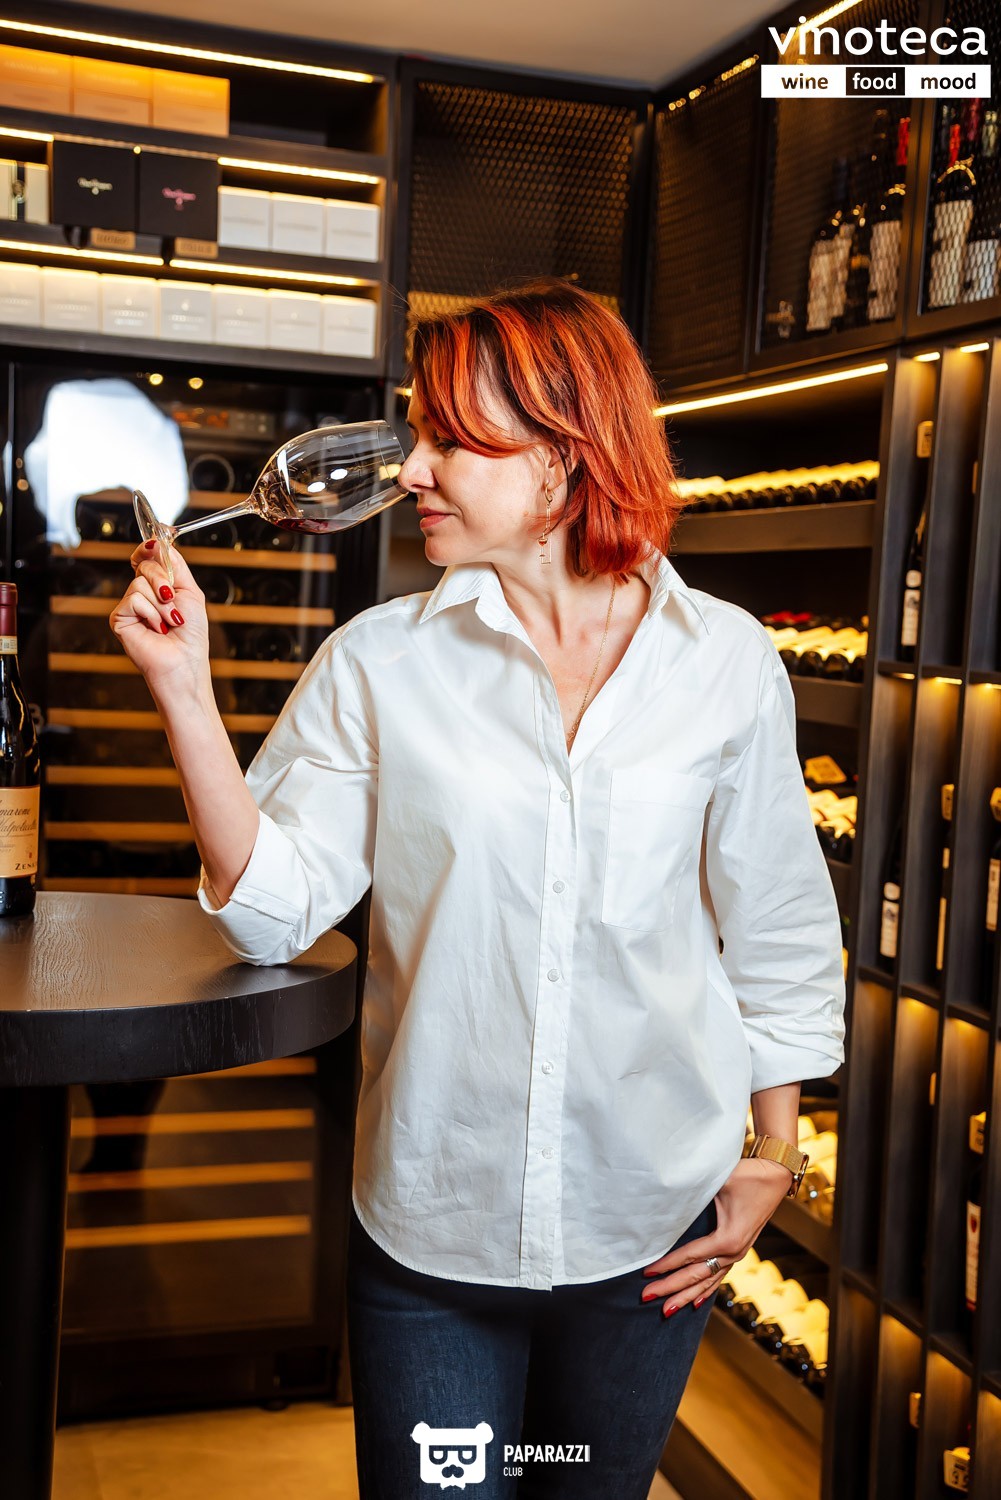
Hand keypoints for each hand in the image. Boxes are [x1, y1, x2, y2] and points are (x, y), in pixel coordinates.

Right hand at [110, 540, 210, 697]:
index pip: (147, 557)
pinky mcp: (119, 618)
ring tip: (168, 622)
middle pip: (145, 566)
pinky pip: (133, 599)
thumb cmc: (191, 634)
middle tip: (172, 600)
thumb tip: (158, 542)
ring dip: (161, 604)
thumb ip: (176, 565)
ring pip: (139, 583)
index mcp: (158, 587)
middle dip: (163, 580)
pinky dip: (151, 613)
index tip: (155, 546)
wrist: (184, 661)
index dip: (149, 549)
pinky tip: (156, 629)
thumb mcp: (190, 592)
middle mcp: (141, 594)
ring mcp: (129, 606)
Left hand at [639, 1157, 792, 1316]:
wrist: (776, 1176)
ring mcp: (738, 1254)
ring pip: (707, 1282)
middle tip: (646, 1296)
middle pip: (695, 1276)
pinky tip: (695, 1302)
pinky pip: (719, 1276)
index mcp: (727, 1239)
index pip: (689, 1256)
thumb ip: (694, 1192)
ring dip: (685, 1295)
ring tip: (666, 1310)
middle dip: (670, 1288)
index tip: (646, 1273)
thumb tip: (667, 1193)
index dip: (666, 1265)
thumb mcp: (719, 1182)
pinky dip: (705, 1290)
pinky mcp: (739, 1250)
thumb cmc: (747, 1176)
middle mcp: (733, 1252)